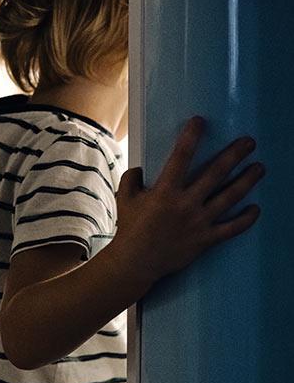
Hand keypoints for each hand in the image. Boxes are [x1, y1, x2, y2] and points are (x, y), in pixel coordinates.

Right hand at [113, 116, 263, 283]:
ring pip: (230, 197)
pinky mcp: (205, 239)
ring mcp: (198, 222)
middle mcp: (185, 204)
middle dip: (234, 155)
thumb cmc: (129, 229)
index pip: (180, 158)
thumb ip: (131, 179)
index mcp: (164, 192)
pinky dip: (246, 219)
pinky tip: (255, 208)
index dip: (191, 137)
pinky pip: (232, 228)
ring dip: (247, 180)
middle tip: (249, 142)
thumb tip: (141, 169)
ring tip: (259, 167)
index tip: (200, 121)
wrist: (136, 262)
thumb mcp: (124, 199)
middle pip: (215, 174)